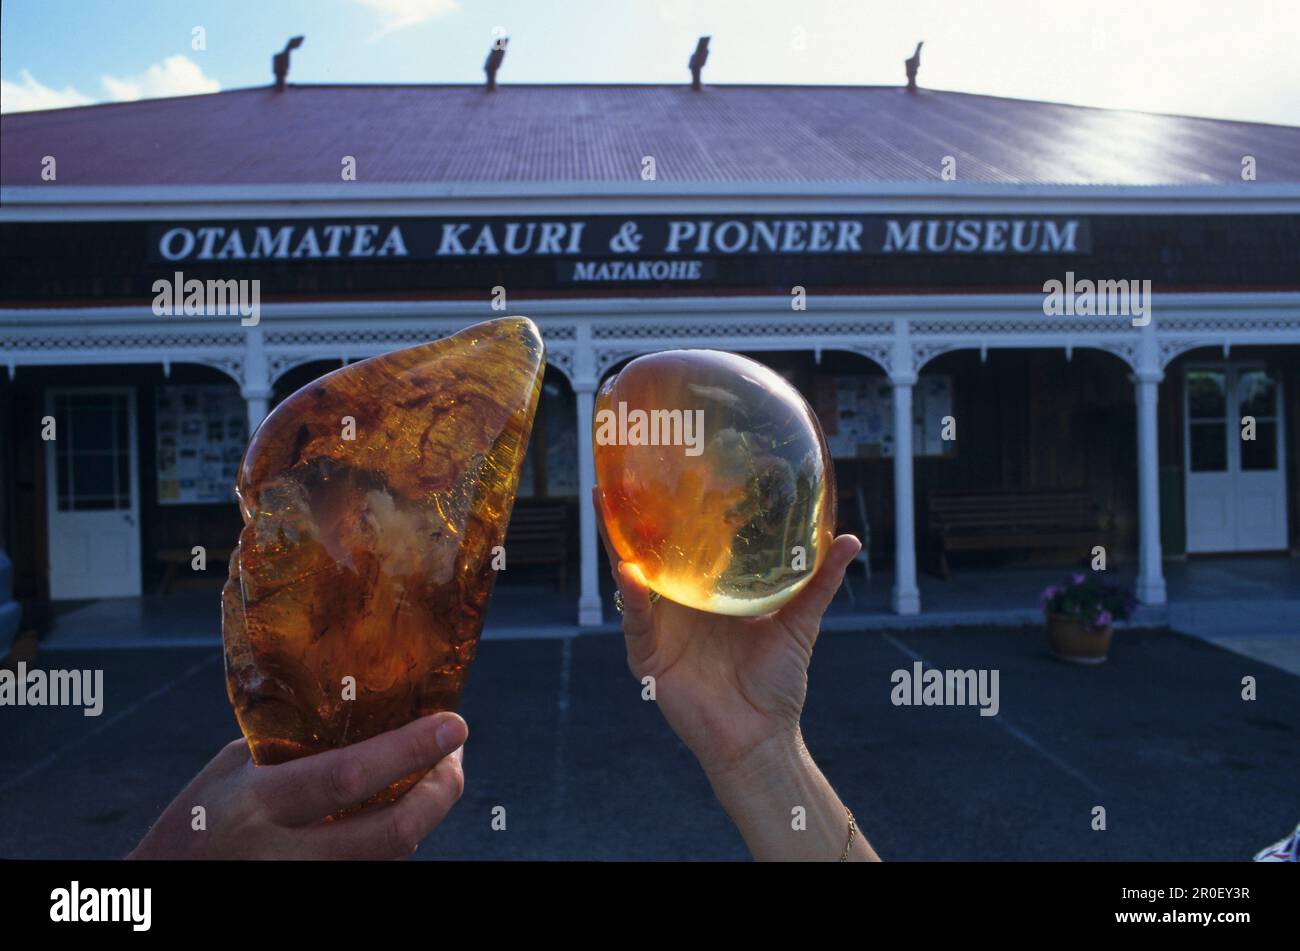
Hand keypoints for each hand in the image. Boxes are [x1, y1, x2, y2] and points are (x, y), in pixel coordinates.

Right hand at [128, 712, 467, 859]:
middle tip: (455, 753)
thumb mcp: (231, 773)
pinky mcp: (319, 901)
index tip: (454, 724)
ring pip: (393, 854)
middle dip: (441, 790)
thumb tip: (363, 712)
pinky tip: (403, 806)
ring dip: (426, 811)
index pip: (349, 776)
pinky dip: (397, 836)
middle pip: (393, 830)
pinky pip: (375, 868)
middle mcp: (287, 854)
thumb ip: (291, 749)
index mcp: (258, 805)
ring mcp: (307, 885)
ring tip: (437, 772)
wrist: (167, 891)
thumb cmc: (195, 823)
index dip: (410, 749)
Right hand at [594, 489, 860, 783]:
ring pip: (632, 578)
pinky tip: (631, 571)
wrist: (762, 736)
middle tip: (627, 474)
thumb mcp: (800, 623)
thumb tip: (849, 539)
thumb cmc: (776, 683)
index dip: (678, 512)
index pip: (688, 545)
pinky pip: (637, 621)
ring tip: (607, 505)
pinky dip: (634, 596)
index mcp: (709, 593)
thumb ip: (818, 582)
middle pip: (652, 553)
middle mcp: (680, 605)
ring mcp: (661, 628)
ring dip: (618, 543)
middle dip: (636, 516)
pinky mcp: (649, 656)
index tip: (675, 471)